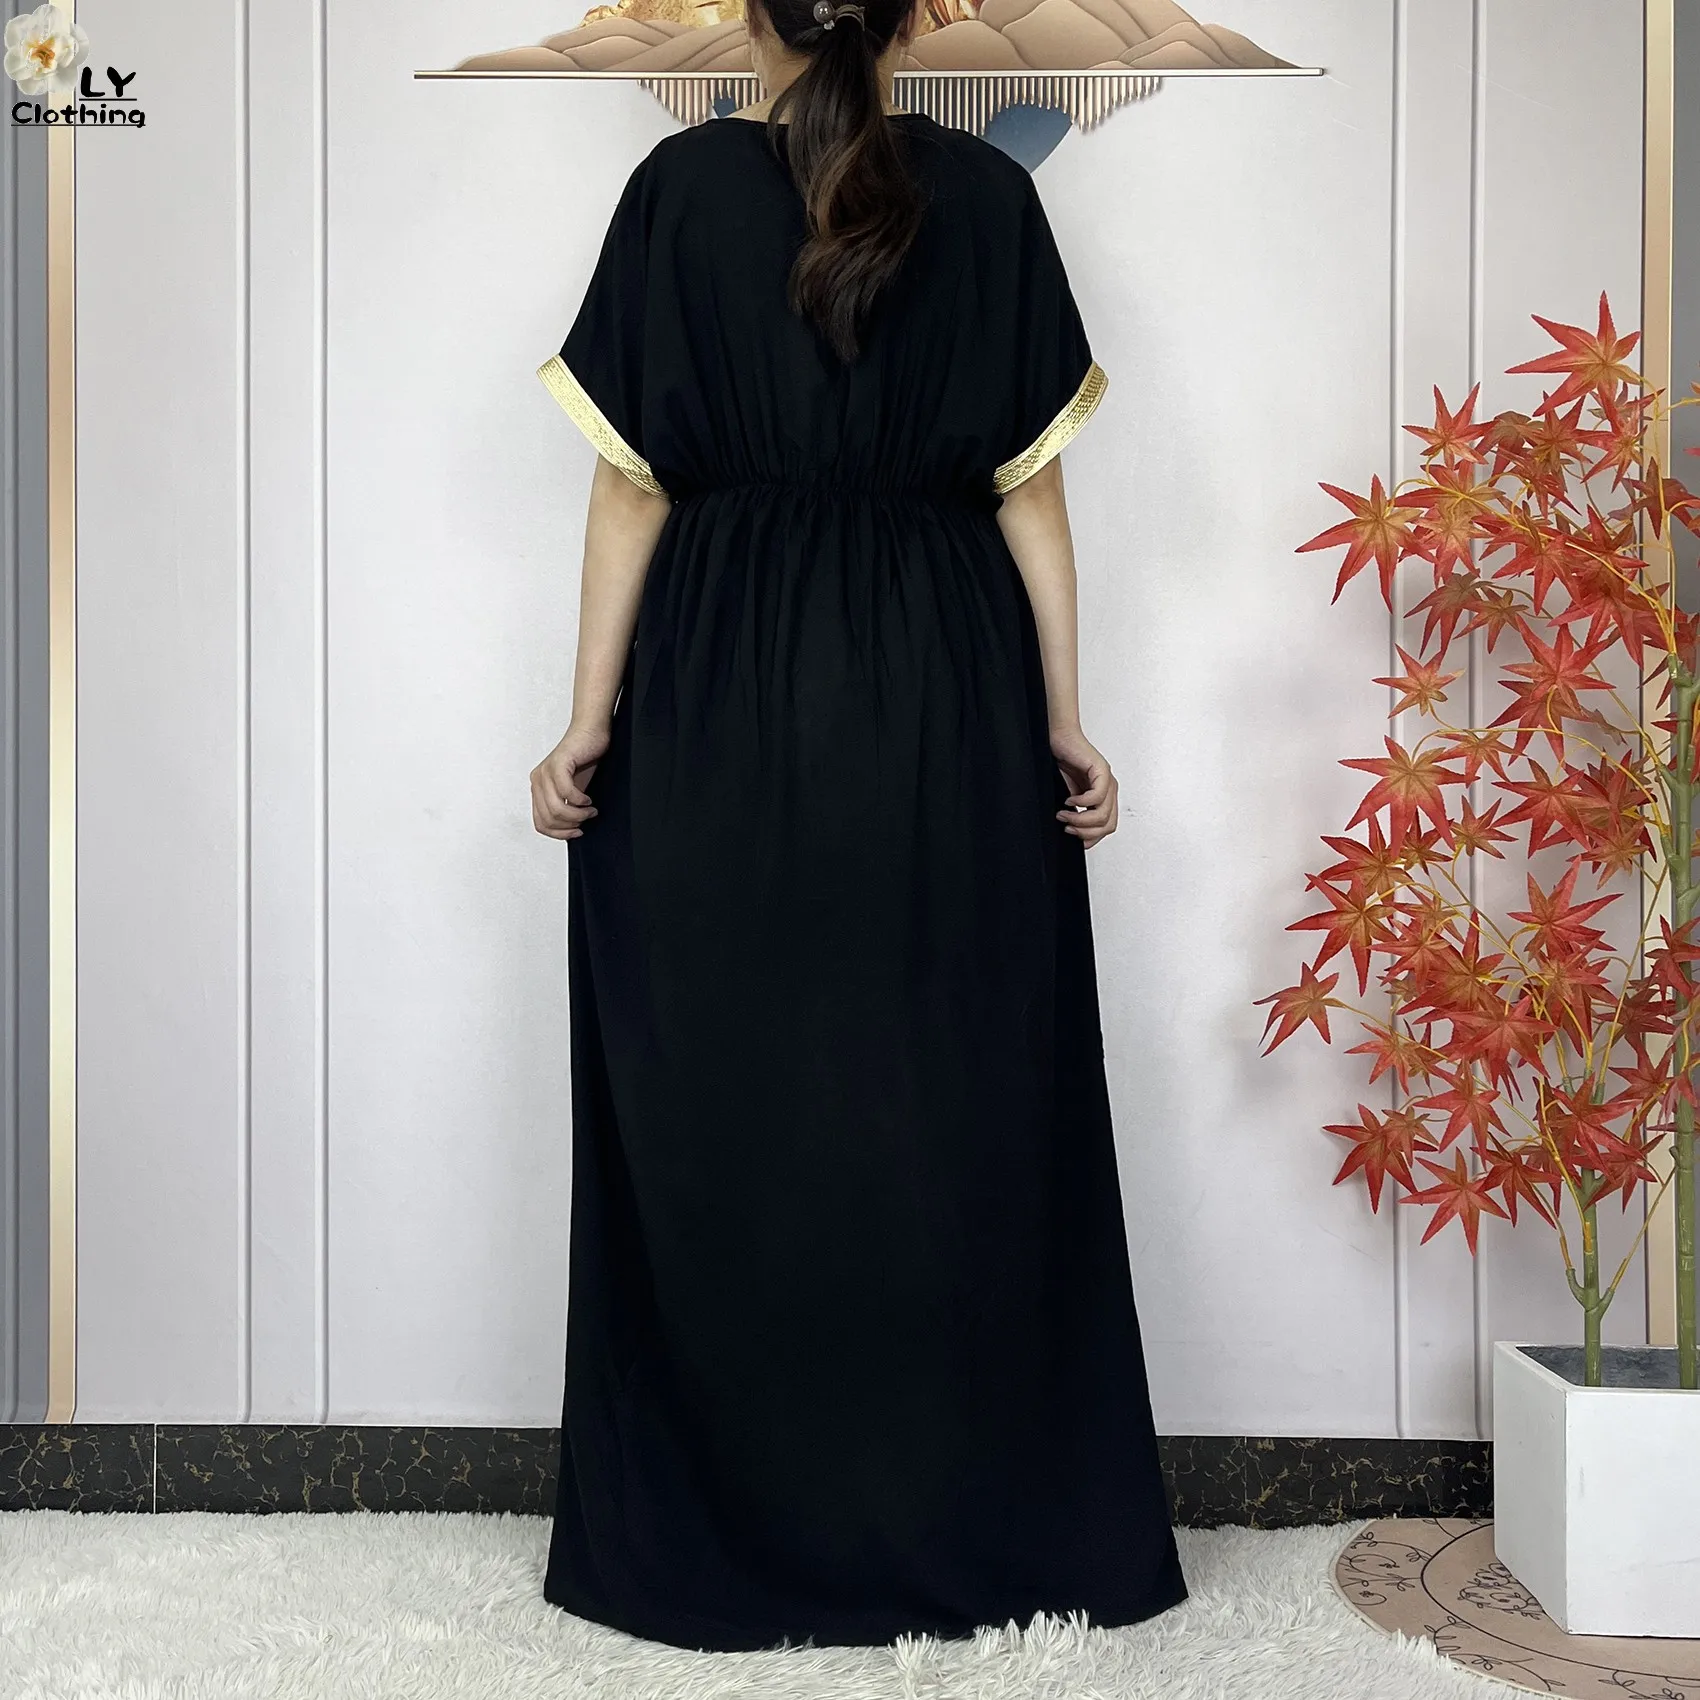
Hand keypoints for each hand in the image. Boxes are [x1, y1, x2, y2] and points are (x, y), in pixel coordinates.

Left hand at [531, 722, 608, 840]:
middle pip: (548, 819)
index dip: (559, 834)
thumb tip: (571, 830)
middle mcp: (537, 781)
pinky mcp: (558, 764)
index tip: (576, 832)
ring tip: (590, 810)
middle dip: (570, 825)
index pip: (540, 823)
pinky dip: (580, 801)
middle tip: (587, 818)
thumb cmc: (585, 758)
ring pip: (556, 809)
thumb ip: (566, 807)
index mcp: (538, 789)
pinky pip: (566, 792)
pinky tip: (588, 799)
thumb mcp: (574, 789)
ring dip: (577, 815)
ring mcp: (545, 772)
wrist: (591, 731)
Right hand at [1050, 725, 1117, 847]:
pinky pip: (1097, 797)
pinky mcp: (1101, 771)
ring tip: (1064, 814)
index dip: (1091, 837)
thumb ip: (1076, 813)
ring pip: (1103, 816)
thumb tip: (1073, 833)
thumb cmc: (1062, 762)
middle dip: (1085, 832)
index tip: (1072, 835)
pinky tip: (1069, 800)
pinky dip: (1080, 803)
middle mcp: (1109, 790)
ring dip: (1079, 820)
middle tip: (1067, 826)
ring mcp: (1108, 780)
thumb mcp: (1069, 795)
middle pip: (1108, 826)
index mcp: (1104, 797)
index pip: (1107, 827)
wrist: (1058, 738)